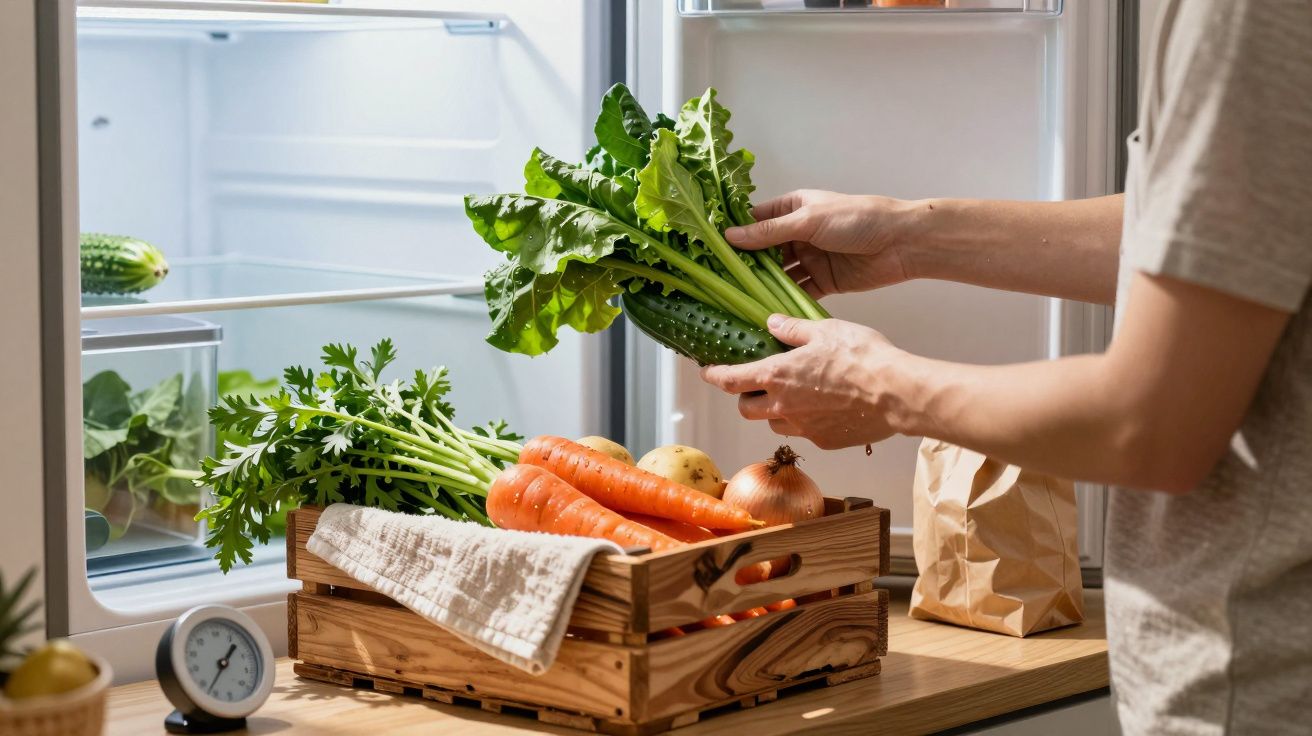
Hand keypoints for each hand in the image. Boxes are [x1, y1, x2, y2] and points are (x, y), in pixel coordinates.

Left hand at [701, 315, 906, 449]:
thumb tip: (772, 323)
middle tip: (756, 384)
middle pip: (746, 409)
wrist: (896, 394)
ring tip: (793, 394)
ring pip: (773, 423)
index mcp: (776, 376)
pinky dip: (804, 421)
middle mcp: (783, 406)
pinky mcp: (824, 441)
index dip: (714, 375)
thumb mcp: (825, 330)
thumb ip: (793, 329)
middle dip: (745, 397)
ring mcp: (803, 428)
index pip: (730, 380)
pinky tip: (822, 407)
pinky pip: (803, 432)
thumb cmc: (862, 357)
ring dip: (773, 411)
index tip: (707, 372)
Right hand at [725, 190, 916, 297]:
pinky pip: (798, 292)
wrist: (902, 242)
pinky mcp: (823, 282)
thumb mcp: (809, 220)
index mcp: (794, 209)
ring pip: (779, 275)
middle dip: (745, 265)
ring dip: (762, 286)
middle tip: (718, 282)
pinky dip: (784, 302)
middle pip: (764, 251)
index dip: (735, 233)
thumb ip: (770, 231)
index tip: (710, 248)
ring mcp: (811, 259)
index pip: (757, 220)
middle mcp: (799, 233)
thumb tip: (730, 236)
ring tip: (736, 301)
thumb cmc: (857, 218)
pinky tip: (765, 313)